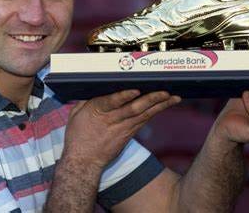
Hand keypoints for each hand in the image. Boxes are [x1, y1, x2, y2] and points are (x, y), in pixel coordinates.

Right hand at [62, 90, 181, 168]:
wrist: (84, 161)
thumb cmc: (77, 136)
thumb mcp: (76, 114)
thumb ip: (86, 100)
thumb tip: (96, 87)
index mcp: (97, 111)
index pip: (112, 103)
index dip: (124, 96)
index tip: (135, 90)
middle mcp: (112, 119)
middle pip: (134, 109)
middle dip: (151, 99)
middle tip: (165, 92)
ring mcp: (123, 128)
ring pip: (144, 114)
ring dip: (160, 105)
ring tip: (173, 97)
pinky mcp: (129, 134)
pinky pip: (144, 120)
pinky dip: (155, 111)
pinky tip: (165, 105)